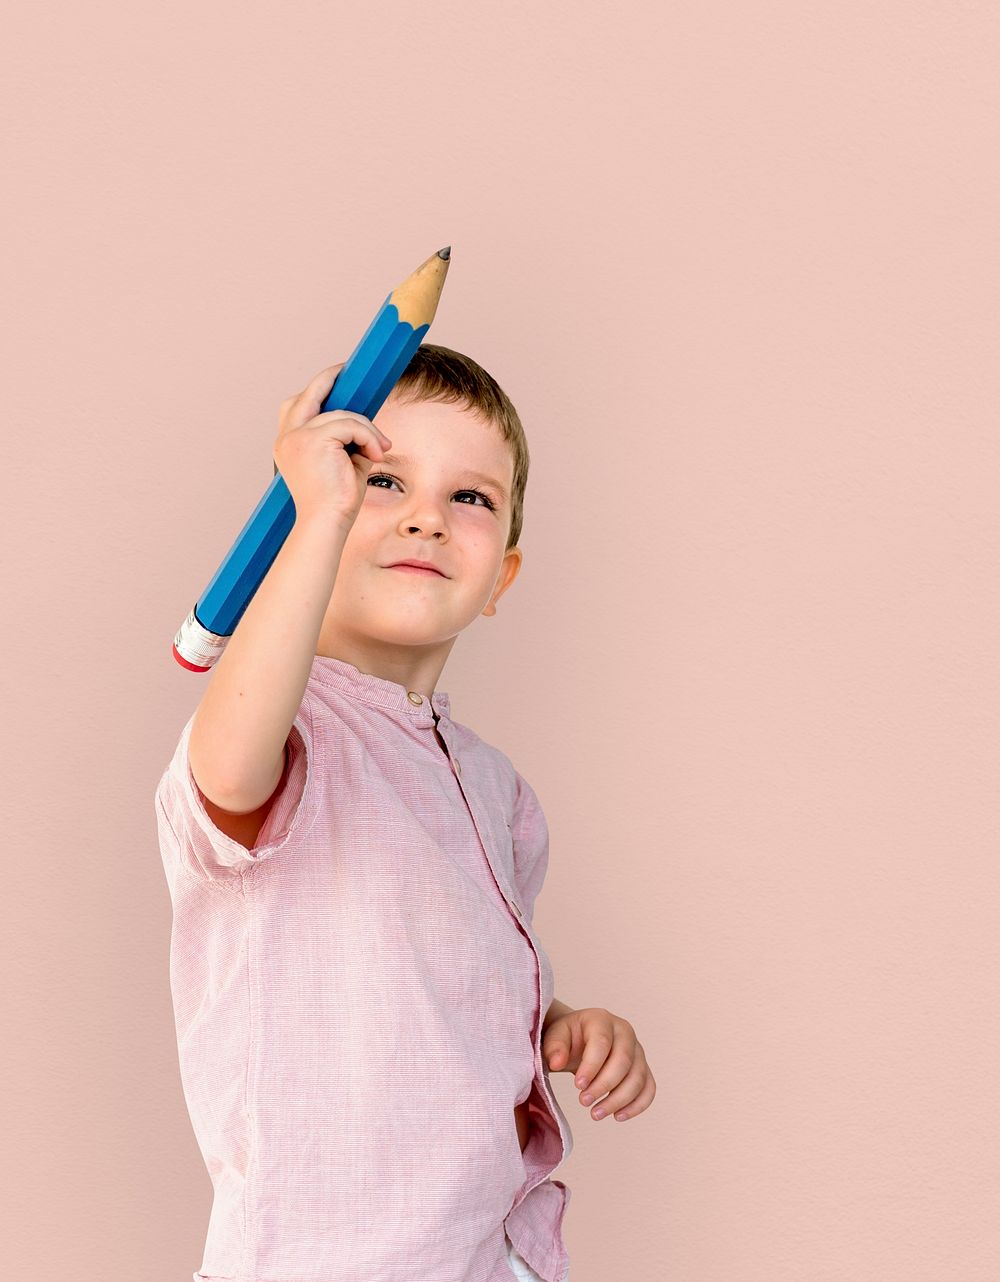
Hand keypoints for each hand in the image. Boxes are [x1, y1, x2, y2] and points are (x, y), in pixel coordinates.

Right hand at [273, 361, 392, 531]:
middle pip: (309, 393)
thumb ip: (345, 438)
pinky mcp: (312, 440)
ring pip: (341, 413)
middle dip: (331, 378)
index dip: (318, 391)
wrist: (326, 524)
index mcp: (287, 445)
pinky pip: (350, 424)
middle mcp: (286, 438)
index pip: (298, 406)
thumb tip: (362, 421)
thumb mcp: (341, 463)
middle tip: (349, 371)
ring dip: (366, 429)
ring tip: (378, 451)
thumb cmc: (336, 503)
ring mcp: (297, 437)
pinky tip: (375, 455)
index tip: (338, 380)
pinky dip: (368, 437)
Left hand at [542, 1006, 655, 1122]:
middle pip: (623, 1061)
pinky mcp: (643, 1068)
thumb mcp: (555, 1036)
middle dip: (604, 1085)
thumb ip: (554, 1047)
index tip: (577, 1086)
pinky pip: (648, 1088)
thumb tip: (557, 1063)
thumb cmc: (568, 1038)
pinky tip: (617, 1116)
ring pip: (638, 1077)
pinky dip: (637, 1105)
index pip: (602, 1042)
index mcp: (601, 1020)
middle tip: (583, 1102)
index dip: (591, 1066)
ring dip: (618, 1100)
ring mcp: (637, 1050)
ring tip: (596, 1114)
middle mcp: (624, 1032)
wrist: (580, 1039)